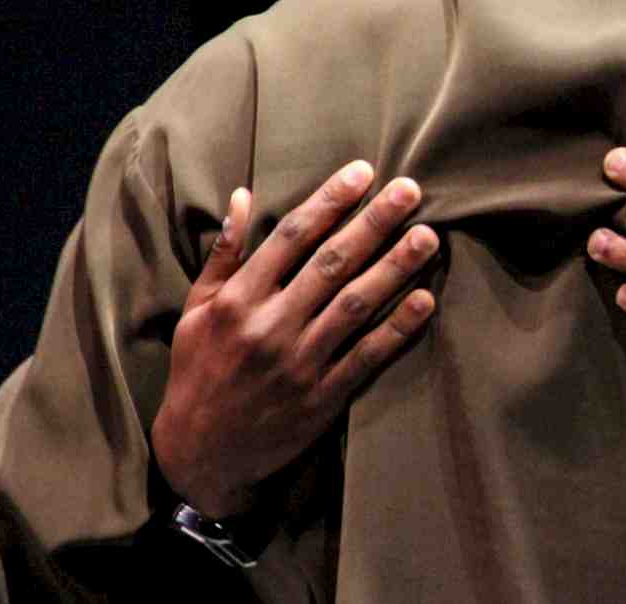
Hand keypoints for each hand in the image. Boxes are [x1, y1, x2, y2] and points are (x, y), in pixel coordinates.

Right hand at [151, 161, 439, 517]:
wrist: (200, 453)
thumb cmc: (198, 371)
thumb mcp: (196, 310)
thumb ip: (224, 253)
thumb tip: (244, 195)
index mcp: (238, 299)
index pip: (292, 236)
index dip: (330, 200)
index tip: (364, 172)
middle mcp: (269, 325)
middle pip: (331, 263)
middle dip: (373, 223)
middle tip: (411, 190)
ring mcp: (299, 362)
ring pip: (355, 304)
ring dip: (395, 268)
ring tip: (428, 236)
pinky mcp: (322, 397)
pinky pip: (367, 356)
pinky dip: (397, 328)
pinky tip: (425, 300)